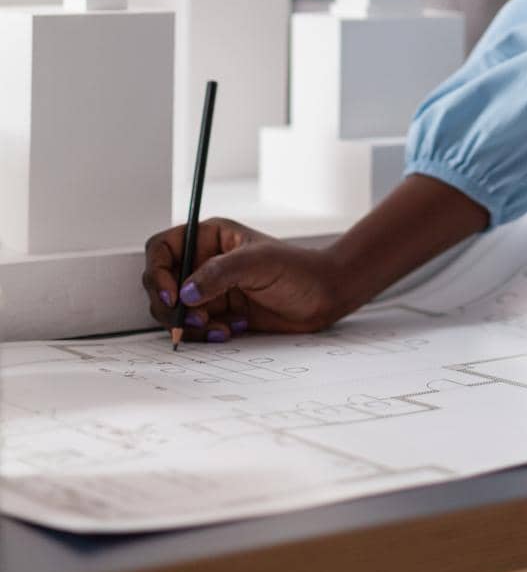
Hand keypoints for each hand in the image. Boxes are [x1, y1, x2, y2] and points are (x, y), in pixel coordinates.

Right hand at [142, 218, 345, 339]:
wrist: (323, 297)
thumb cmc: (297, 269)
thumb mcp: (258, 263)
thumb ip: (218, 273)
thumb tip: (185, 292)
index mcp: (208, 238)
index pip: (162, 249)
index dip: (158, 271)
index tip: (173, 295)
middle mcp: (204, 262)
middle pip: (161, 283)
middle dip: (172, 305)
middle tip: (195, 319)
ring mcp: (210, 289)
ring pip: (175, 310)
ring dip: (190, 324)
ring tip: (217, 326)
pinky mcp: (218, 313)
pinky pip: (194, 328)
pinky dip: (206, 334)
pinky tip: (231, 329)